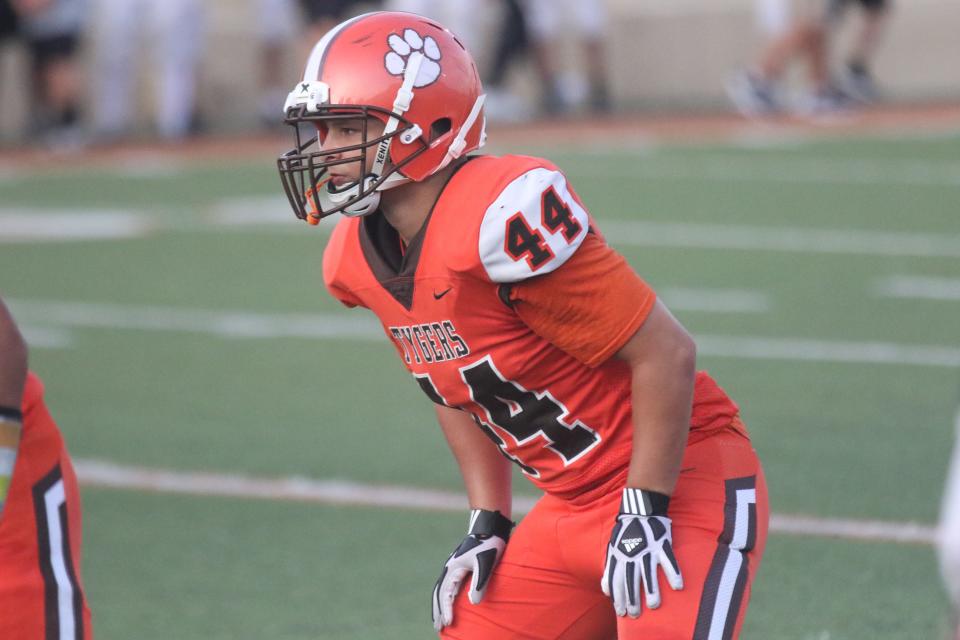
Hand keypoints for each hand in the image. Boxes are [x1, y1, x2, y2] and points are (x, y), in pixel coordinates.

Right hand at [432, 508, 512, 631]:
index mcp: (453, 568)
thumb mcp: (486, 563)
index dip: (446, 610)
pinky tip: (449, 603)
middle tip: (437, 628)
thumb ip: (480, 583)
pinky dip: (444, 597)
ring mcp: (453, 567)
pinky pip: (447, 585)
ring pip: (441, 589)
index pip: (446, 594)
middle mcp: (449, 568)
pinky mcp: (459, 566)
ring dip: (439, 605)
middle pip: (439, 593)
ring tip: (439, 620)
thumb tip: (473, 603)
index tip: (448, 623)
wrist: (490, 527)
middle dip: (437, 611)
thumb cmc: (489, 544)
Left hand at [601, 488, 682, 616]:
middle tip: (634, 614)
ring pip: (649, 573)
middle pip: (631, 580)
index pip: (616, 580)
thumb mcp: (613, 548)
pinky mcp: (662, 544)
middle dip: (631, 598)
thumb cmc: (626, 533)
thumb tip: (605, 590)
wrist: (640, 510)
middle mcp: (632, 554)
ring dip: (651, 590)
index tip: (621, 612)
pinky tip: (677, 586)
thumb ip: (610, 569)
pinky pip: (669, 561)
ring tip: (653, 606)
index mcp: (619, 555)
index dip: (618, 597)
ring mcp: (648, 550)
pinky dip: (674, 573)